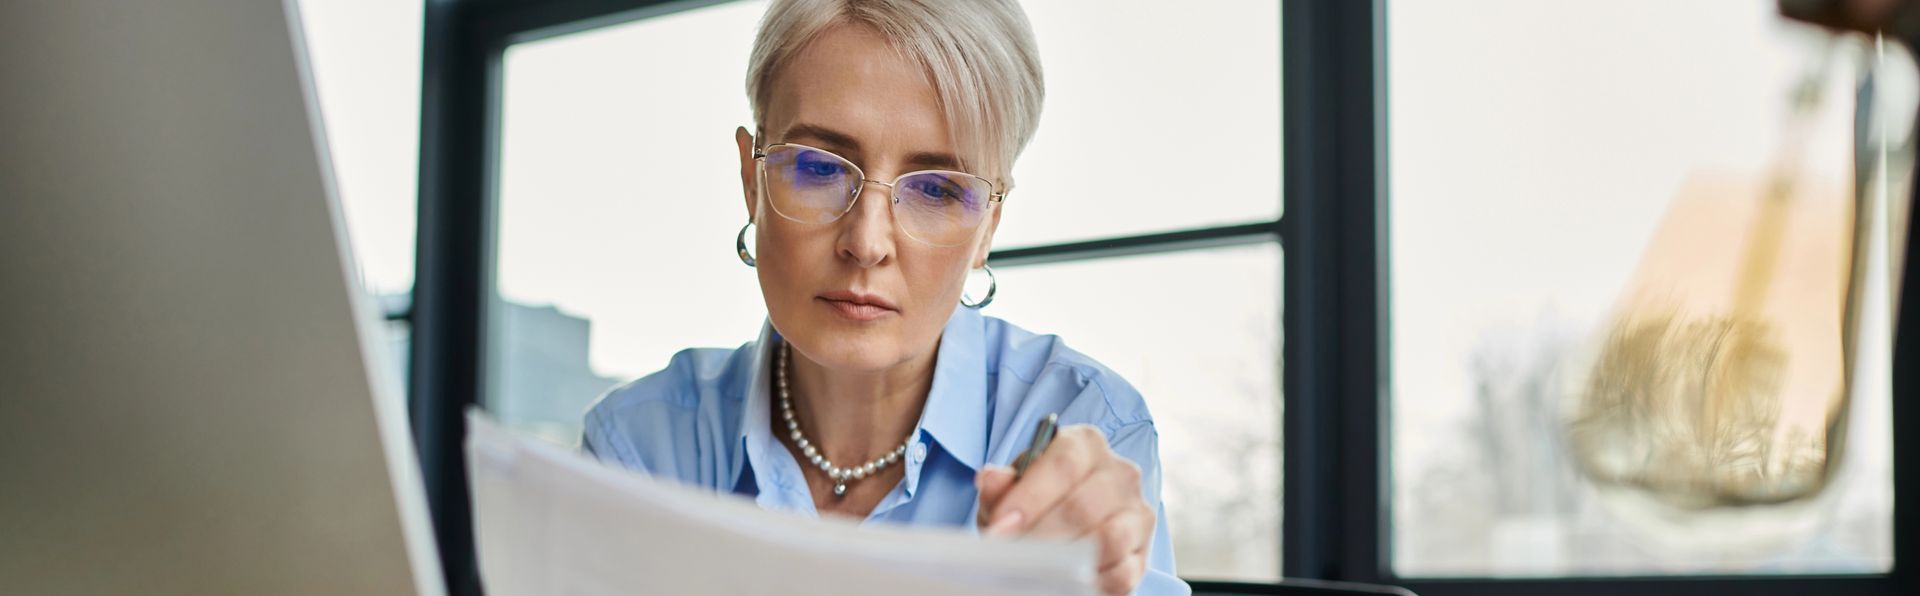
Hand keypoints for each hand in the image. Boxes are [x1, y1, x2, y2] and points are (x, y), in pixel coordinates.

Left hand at [976, 425, 1154, 595]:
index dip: (1030, 497)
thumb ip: (1001, 485)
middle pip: (1083, 506)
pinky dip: (1093, 583)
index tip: (1002, 525)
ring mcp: (1137, 512)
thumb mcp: (1012, 490)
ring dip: (1068, 561)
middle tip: (1013, 557)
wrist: (1062, 526)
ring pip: (1108, 539)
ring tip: (1037, 571)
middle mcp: (1119, 473)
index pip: (1063, 464)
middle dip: (1043, 535)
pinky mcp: (1142, 552)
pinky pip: (1122, 572)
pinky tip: (1065, 583)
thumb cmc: (1036, 501)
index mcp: (1085, 444)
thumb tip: (991, 478)